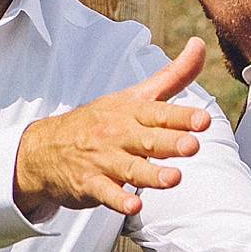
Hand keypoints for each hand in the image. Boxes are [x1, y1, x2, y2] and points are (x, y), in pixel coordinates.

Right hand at [15, 43, 212, 220]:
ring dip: (152, 174)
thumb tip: (199, 45)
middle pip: (148, 139)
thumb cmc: (100, 121)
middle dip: (170, 142)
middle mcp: (119, 134)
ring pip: (130, 168)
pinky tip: (134, 206)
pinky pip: (105, 193)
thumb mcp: (135, 95)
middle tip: (192, 146)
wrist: (46, 147)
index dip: (182, 117)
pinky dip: (119, 200)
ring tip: (174, 178)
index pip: (160, 113)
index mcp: (132, 111)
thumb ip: (172, 76)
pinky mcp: (90, 184)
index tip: (203, 121)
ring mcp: (103, 160)